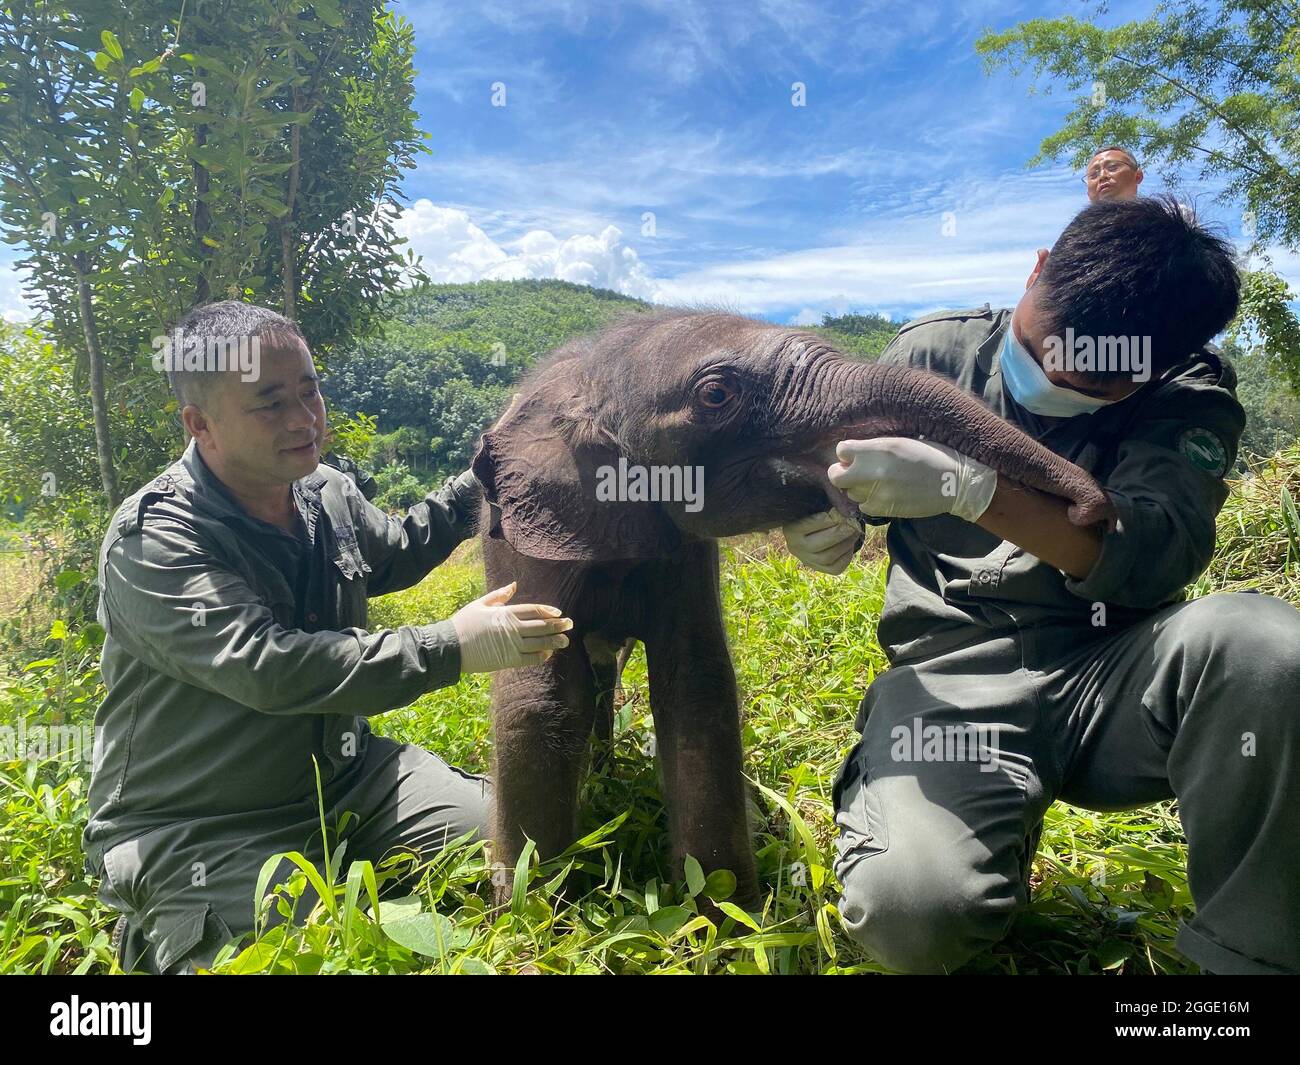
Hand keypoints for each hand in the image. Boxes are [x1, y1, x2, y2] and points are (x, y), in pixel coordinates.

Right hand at [450, 582, 572, 673]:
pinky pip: (529, 658)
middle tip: (570, 624)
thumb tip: (514, 585)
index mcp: (506, 613)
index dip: (548, 611)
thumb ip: (499, 595)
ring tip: (566, 641)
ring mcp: (511, 645)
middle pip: (541, 626)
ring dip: (554, 641)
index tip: (559, 612)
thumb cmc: (463, 623)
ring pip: (539, 642)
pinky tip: (548, 654)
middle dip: (557, 625)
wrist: (451, 646)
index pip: (533, 610)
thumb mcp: (480, 604)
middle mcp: (512, 628)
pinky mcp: (508, 660)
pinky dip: (540, 656)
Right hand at [782, 509, 859, 574]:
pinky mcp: (820, 569)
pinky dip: (847, 556)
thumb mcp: (816, 504)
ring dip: (846, 544)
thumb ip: (826, 500)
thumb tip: (844, 504)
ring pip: (829, 557)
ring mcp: (807, 560)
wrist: (811, 530)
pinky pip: (836, 567)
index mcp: (791, 529)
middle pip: (819, 545)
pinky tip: (849, 544)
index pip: (809, 525)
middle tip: (853, 524)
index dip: (827, 519)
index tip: (838, 512)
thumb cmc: (815, 511)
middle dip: (840, 534)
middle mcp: (795, 547)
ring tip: (855, 531)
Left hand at [828, 437, 997, 522]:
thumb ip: (875, 447)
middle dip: (841, 472)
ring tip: (874, 482)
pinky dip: (869, 501)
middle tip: (852, 471)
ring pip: (849, 492)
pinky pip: (863, 506)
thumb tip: (855, 453)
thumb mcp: (902, 442)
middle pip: (836, 476)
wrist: (954, 483)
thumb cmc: (932, 455)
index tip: (855, 454)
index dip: (847, 452)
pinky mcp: (884, 510)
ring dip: (856, 487)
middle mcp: (873, 472)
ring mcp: (877, 493)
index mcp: (880, 449)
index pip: (841, 450)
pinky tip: (883, 494)